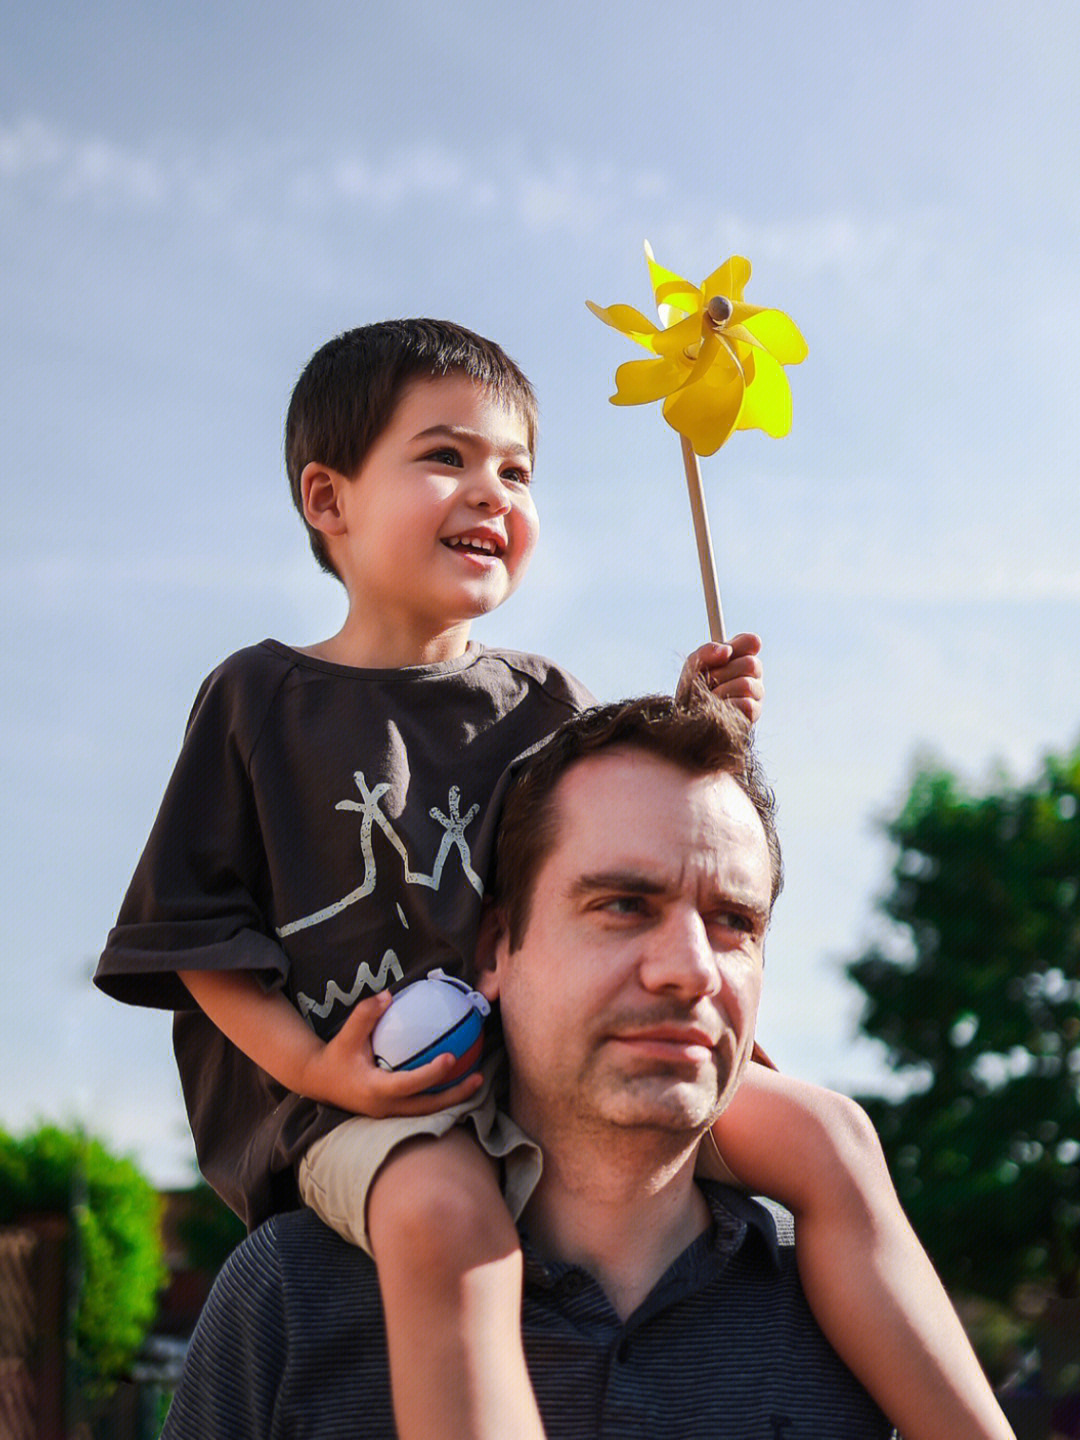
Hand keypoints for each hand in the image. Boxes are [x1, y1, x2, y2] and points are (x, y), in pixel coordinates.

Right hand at [298, 991, 484, 1117]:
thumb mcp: (346, 1035)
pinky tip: (458, 1080)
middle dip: (454, 1096)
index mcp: (375, 1089)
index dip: (430, 1074)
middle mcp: (385, 1107)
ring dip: (453, 1099)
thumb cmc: (336, 1056)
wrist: (320, 1081)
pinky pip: (422, 1106)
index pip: (408, 1084)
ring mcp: (390, 1113)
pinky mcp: (394, 1112)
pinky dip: (441, 1096)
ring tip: (477, 1080)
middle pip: (426, 1107)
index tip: (451, 1058)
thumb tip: (388, 994)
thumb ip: (365, 1014)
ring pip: (427, 1111)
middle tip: (478, 1078)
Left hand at [677, 632, 763, 722]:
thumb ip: (706, 652)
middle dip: (722, 673)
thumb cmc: (691, 692)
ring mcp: (756, 696)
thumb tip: (726, 650)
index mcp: (739, 658)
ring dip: (721, 692)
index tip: (724, 654)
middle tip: (708, 683)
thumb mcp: (693, 667)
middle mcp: (752, 675)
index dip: (739, 645)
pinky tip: (718, 711)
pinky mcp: (753, 715)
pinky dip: (726, 707)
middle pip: (751, 663)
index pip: (752, 642)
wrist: (687, 722)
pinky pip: (746, 705)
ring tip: (710, 699)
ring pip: (746, 685)